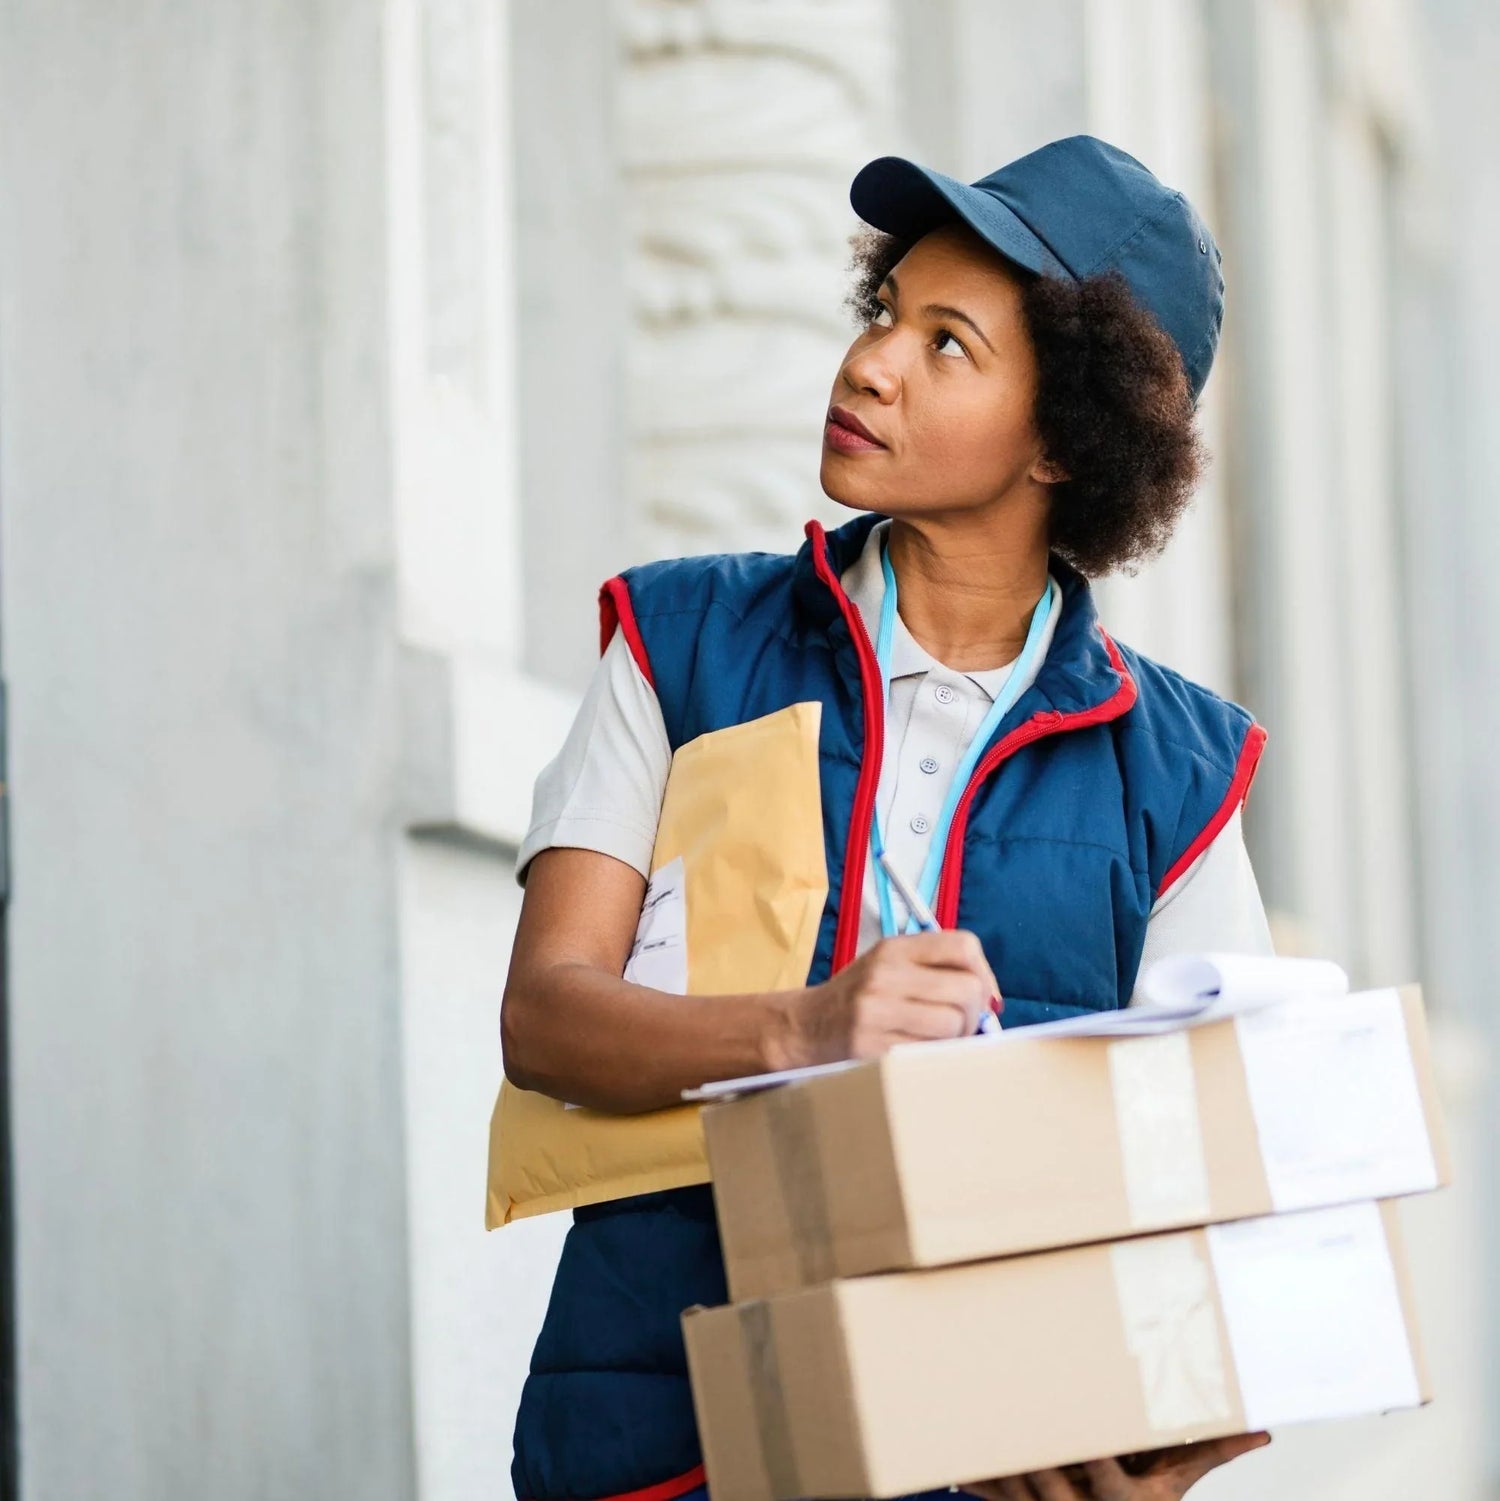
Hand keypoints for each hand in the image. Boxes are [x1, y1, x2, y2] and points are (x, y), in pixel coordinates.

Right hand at [779, 929, 1000, 1066]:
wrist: (805, 1027)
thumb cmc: (859, 998)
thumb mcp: (889, 966)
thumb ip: (935, 971)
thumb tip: (991, 1000)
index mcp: (894, 949)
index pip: (964, 946)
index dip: (985, 974)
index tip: (981, 995)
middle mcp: (885, 975)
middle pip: (967, 990)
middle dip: (974, 1014)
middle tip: (960, 1025)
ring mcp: (875, 1011)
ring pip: (952, 1025)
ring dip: (955, 1039)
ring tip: (935, 1040)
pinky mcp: (871, 1047)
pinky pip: (928, 1053)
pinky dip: (933, 1057)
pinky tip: (917, 1053)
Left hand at [966, 1433, 1270, 1500]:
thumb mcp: (1178, 1486)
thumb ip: (1212, 1453)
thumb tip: (1262, 1431)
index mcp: (1121, 1500)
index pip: (1101, 1469)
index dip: (1088, 1447)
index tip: (1076, 1416)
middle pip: (1048, 1473)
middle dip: (1028, 1441)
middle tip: (1006, 1395)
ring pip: (1013, 1485)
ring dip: (991, 1454)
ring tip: (965, 1414)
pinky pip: (994, 1494)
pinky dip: (973, 1477)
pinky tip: (947, 1458)